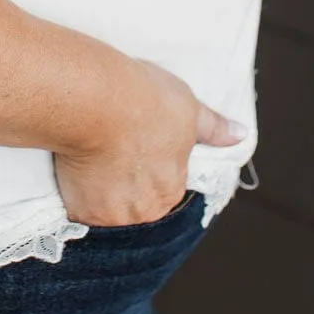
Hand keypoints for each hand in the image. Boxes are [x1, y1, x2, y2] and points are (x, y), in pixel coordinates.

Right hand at [53, 58, 247, 226]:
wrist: (98, 100)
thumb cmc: (145, 99)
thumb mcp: (188, 107)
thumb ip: (213, 128)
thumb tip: (241, 135)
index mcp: (172, 188)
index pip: (164, 189)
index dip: (149, 169)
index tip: (136, 151)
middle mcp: (146, 210)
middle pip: (137, 206)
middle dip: (126, 188)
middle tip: (111, 156)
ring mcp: (113, 214)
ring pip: (107, 211)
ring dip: (101, 194)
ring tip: (90, 161)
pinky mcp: (81, 211)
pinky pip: (79, 210)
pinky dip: (76, 195)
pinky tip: (73, 171)